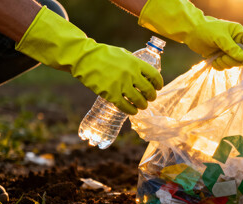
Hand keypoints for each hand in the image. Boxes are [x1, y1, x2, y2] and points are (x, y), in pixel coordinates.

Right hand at [16, 6, 162, 114]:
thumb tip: (144, 73)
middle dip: (152, 96)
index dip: (159, 83)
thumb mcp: (123, 54)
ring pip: (139, 100)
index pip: (154, 76)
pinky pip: (125, 106)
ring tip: (142, 105)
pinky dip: (131, 110)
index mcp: (135, 62)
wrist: (84, 58)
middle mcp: (130, 74)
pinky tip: (133, 111)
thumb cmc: (104, 54)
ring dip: (143, 105)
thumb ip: (134, 63)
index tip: (158, 87)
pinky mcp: (111, 94)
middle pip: (148, 90)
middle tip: (150, 98)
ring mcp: (121, 85)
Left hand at [139, 0, 242, 69]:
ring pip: (233, 63)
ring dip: (225, 63)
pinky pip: (225, 66)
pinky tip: (213, 61)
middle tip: (223, 59)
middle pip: (242, 57)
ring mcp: (228, 50)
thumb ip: (232, 48)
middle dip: (232, 60)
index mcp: (238, 33)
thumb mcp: (220, 38)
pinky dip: (220, 66)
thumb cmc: (206, 30)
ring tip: (216, 59)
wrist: (191, 32)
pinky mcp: (221, 57)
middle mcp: (235, 42)